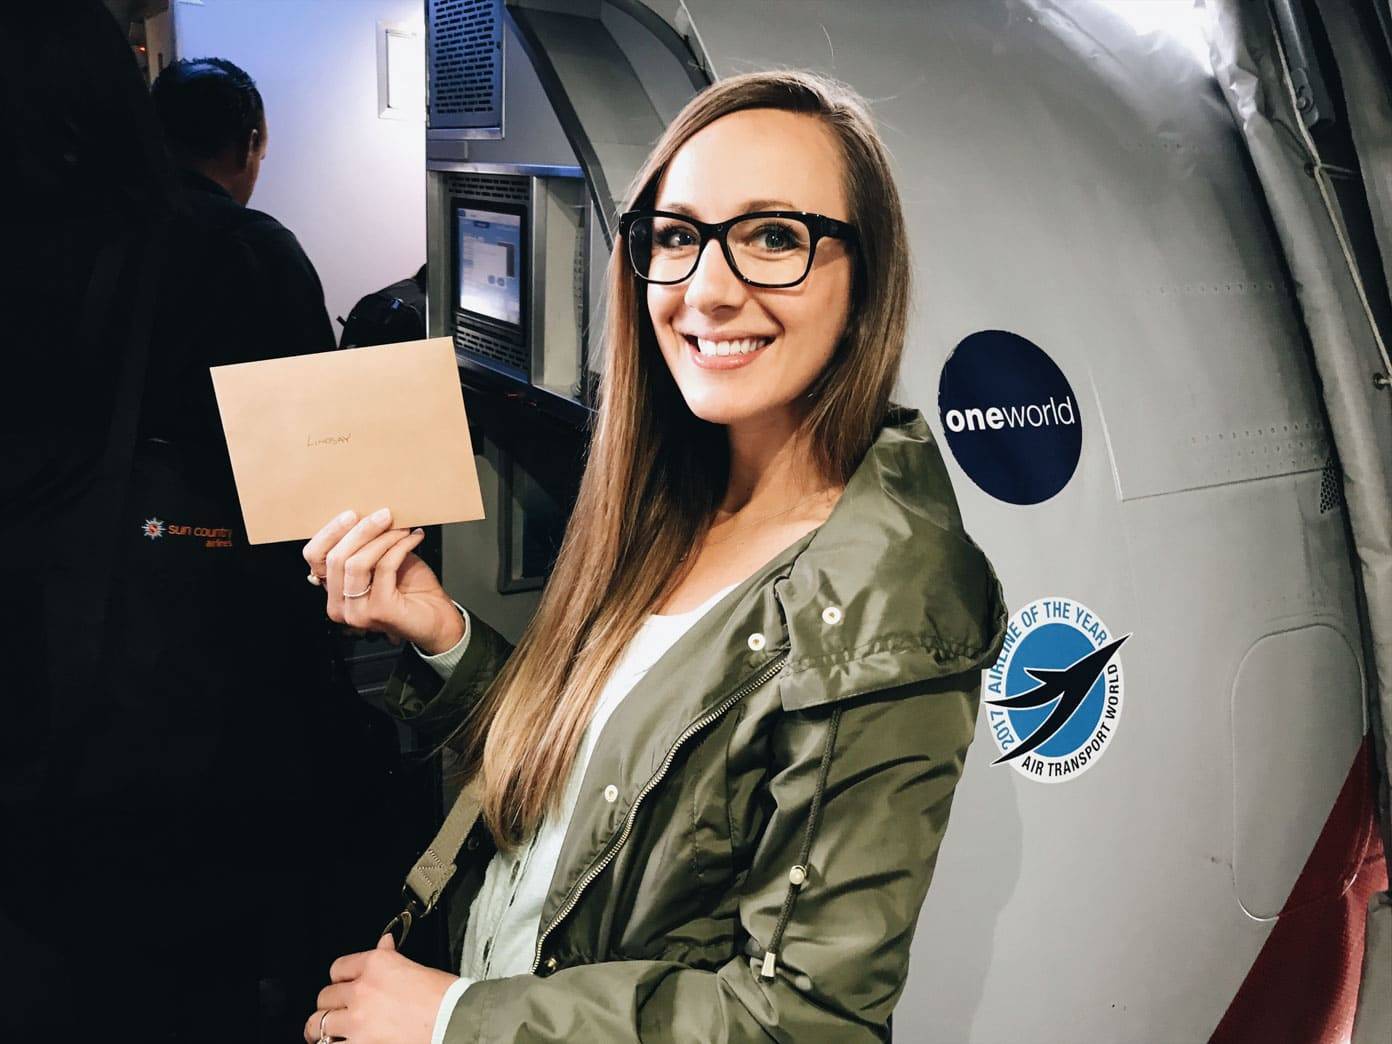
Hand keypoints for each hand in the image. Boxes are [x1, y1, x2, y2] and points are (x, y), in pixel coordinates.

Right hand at [302, 508, 464, 653]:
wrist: (438, 619)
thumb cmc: (411, 589)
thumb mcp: (381, 560)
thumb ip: (366, 544)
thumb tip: (366, 512)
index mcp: (333, 591)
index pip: (314, 557)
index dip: (330, 532)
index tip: (352, 513)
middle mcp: (339, 606)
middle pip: (336, 558)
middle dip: (361, 530)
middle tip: (384, 514)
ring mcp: (357, 612)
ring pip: (357, 563)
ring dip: (382, 538)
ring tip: (402, 528)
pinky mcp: (379, 611)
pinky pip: (384, 567)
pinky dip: (400, 547)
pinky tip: (414, 538)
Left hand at [304, 933, 458, 1043]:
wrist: (453, 1020)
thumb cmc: (443, 996)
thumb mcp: (415, 967)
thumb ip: (391, 957)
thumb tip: (385, 943)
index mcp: (376, 963)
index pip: (338, 967)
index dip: (341, 977)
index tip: (342, 984)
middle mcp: (361, 989)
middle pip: (325, 995)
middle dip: (331, 1004)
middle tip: (337, 1010)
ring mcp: (356, 1019)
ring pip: (318, 1023)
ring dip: (321, 1028)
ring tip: (325, 1032)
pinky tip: (338, 1042)